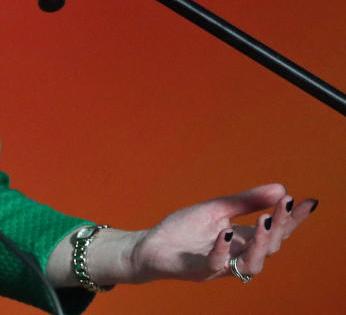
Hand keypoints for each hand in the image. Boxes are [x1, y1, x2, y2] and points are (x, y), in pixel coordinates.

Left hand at [126, 183, 316, 283]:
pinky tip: (227, 231)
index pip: (276, 231)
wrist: (150, 246)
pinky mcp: (198, 270)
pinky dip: (223, 248)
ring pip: (252, 264)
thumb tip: (280, 187)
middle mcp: (237, 256)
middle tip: (284, 205)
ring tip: (265, 220)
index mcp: (244, 240)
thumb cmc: (184, 230)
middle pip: (270, 247)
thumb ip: (245, 201)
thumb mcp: (216, 209)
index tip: (309, 202)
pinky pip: (215, 263)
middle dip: (281, 226)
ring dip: (261, 244)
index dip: (293, 219)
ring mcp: (220, 265)